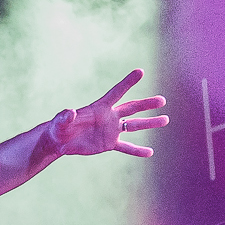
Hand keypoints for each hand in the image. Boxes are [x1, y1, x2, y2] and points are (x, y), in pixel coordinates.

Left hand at [47, 70, 168, 157]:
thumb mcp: (60, 121)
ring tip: (165, 120)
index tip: (140, 71)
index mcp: (100, 108)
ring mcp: (111, 130)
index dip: (128, 82)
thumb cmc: (59, 127)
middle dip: (147, 104)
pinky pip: (126, 147)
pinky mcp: (109, 143)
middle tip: (162, 100)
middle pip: (131, 108)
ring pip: (134, 125)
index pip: (117, 92)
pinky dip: (137, 150)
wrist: (61, 141)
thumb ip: (66, 116)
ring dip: (149, 123)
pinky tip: (150, 152)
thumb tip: (70, 112)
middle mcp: (109, 116)